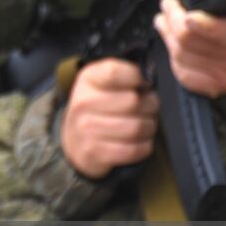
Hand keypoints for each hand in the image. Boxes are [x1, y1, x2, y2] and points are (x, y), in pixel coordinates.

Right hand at [60, 59, 159, 178]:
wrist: (74, 139)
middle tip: (148, 107)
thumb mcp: (104, 81)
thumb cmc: (99, 107)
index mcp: (88, 79)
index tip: (143, 83)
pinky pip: (133, 150)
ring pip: (137, 127)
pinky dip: (144, 146)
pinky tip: (140, 141)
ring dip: (149, 127)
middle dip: (150, 105)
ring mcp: (86, 130)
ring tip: (145, 125)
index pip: (115, 72)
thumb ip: (126, 74)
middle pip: (133, 101)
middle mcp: (83, 103)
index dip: (137, 76)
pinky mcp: (94, 153)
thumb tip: (148, 81)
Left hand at [153, 0, 225, 97]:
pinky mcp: (214, 86)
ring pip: (179, 54)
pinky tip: (173, 45)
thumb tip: (181, 0)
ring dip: (167, 35)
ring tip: (164, 22)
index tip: (189, 17)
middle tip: (168, 5)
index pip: (222, 31)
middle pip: (188, 39)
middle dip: (172, 18)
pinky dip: (172, 58)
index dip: (203, 25)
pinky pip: (182, 73)